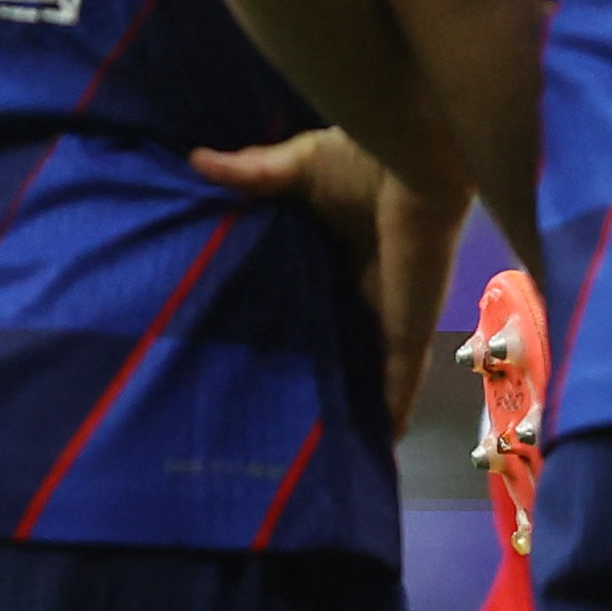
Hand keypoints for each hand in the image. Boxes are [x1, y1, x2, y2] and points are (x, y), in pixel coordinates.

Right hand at [192, 132, 446, 428]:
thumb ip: (250, 173)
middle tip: (281, 401)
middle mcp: (368, 290)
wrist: (417, 165)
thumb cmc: (363, 162)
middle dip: (327, 366)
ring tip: (324, 441)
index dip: (298, 317)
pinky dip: (390, 414)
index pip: (320, 293)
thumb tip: (194, 162)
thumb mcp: (296, 166)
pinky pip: (398, 383)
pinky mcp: (404, 332)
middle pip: (345, 339)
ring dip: (358, 400)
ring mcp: (388, 316)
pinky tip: (379, 448)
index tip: (260, 343)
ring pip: (372, 370)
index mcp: (344, 252)